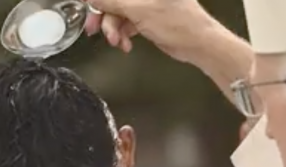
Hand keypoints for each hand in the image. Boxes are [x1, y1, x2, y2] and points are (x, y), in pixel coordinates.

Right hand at [84, 0, 214, 60]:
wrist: (198, 43)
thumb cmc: (177, 22)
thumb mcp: (138, 10)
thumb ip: (111, 1)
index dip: (100, 0)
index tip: (87, 6)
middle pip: (115, 0)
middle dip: (104, 15)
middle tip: (94, 29)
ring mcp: (147, 3)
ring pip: (119, 12)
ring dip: (114, 29)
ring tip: (116, 41)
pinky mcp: (148, 16)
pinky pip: (128, 22)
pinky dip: (123, 34)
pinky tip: (125, 44)